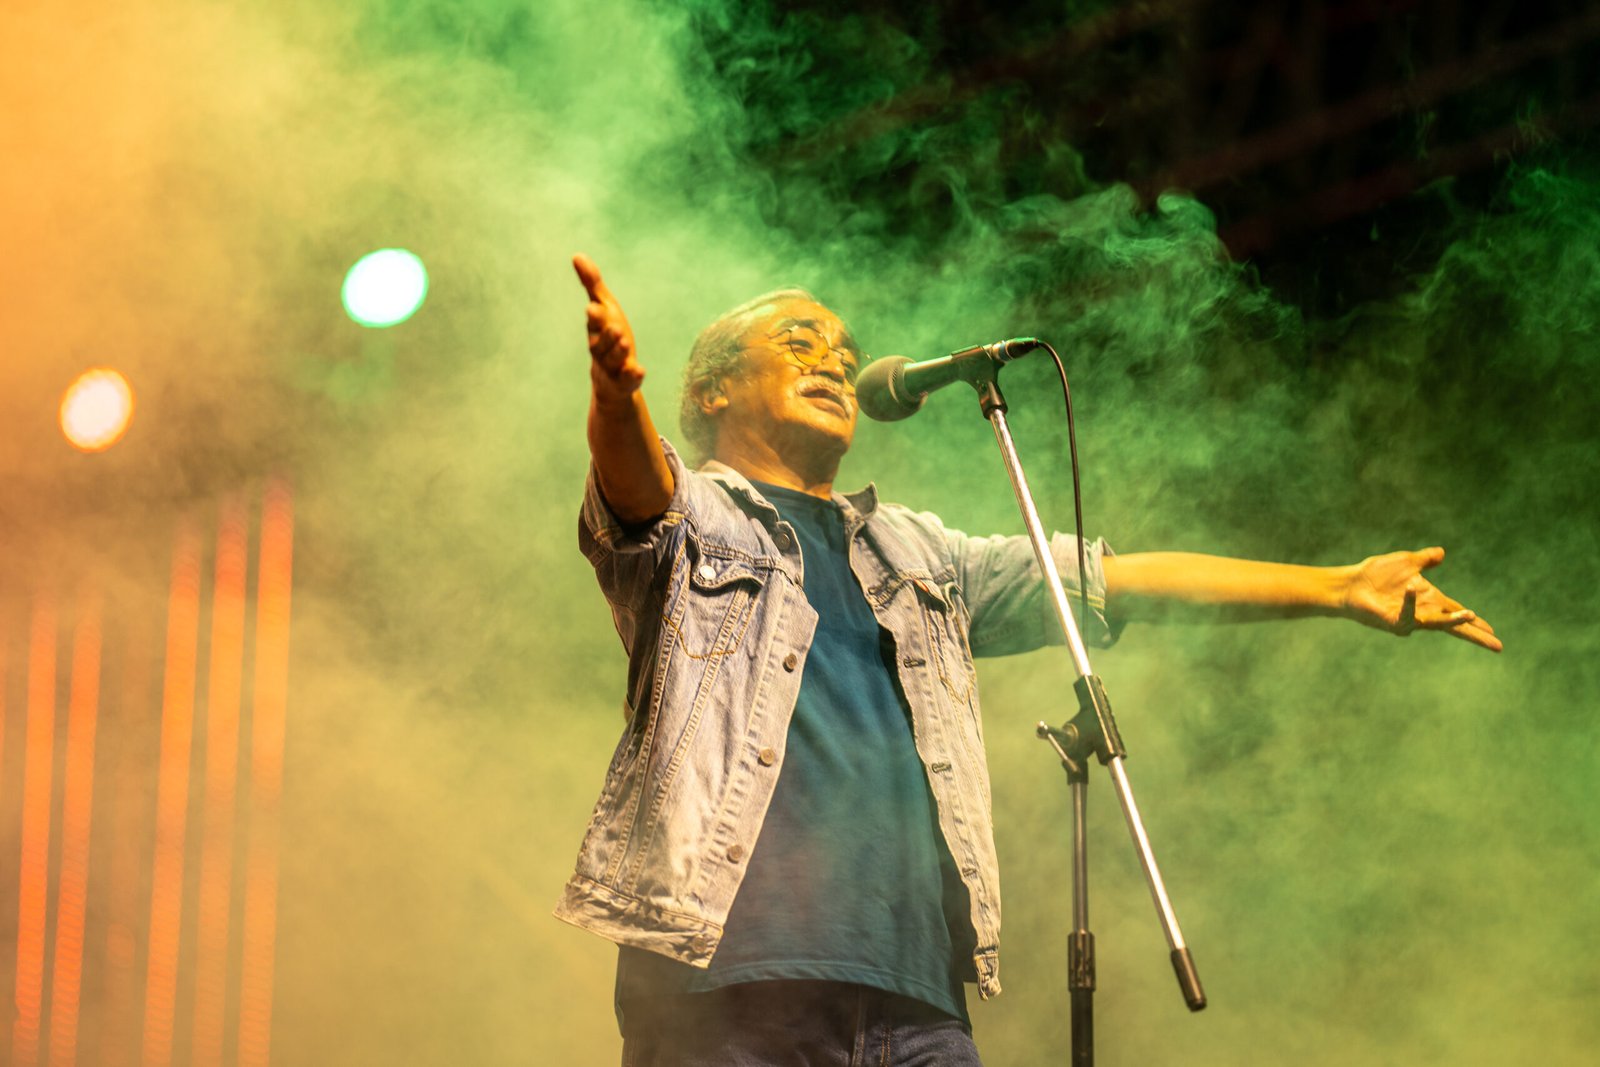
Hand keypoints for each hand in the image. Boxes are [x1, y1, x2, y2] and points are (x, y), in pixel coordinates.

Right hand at [573, 253, 642, 400]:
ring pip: (613, 360)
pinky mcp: (624, 383)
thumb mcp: (605, 308)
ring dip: (618, 352)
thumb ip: (592, 284)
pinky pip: (627, 380)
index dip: (595, 317)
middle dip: (607, 336)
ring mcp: (612, 368)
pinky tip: (639, 370)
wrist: (613, 381)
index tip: (594, 308)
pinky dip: (632, 376)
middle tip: (616, 328)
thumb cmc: (608, 338)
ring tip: (626, 343)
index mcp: (595, 331)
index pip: (594, 323)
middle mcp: (601, 350)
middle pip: (601, 343)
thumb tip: (577, 255)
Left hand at [1343, 547, 1500, 651]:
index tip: (1494, 632)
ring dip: (1453, 620)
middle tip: (1497, 646)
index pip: (1457, 612)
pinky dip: (1410, 602)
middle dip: (1474, 635)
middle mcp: (1423, 612)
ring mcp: (1409, 619)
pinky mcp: (1393, 621)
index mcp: (1430, 600)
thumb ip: (1424, 560)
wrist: (1351, 583)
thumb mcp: (1405, 562)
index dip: (1474, 622)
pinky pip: (1406, 613)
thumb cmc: (1376, 574)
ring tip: (1471, 616)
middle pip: (1454, 626)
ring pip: (1436, 623)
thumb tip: (1442, 553)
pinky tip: (1414, 588)